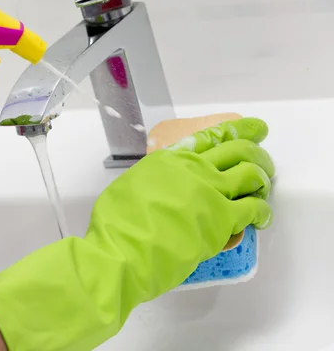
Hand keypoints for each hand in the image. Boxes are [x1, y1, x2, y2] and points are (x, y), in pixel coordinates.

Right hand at [0, 117, 274, 350]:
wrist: (121, 251)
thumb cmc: (116, 225)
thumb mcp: (130, 186)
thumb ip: (154, 180)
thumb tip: (163, 186)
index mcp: (169, 159)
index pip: (210, 137)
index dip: (237, 129)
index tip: (252, 128)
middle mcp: (193, 168)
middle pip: (238, 149)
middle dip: (257, 151)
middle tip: (263, 158)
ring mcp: (210, 191)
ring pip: (251, 174)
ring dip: (262, 178)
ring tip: (263, 186)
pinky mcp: (221, 219)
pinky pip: (254, 209)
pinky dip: (263, 211)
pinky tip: (262, 217)